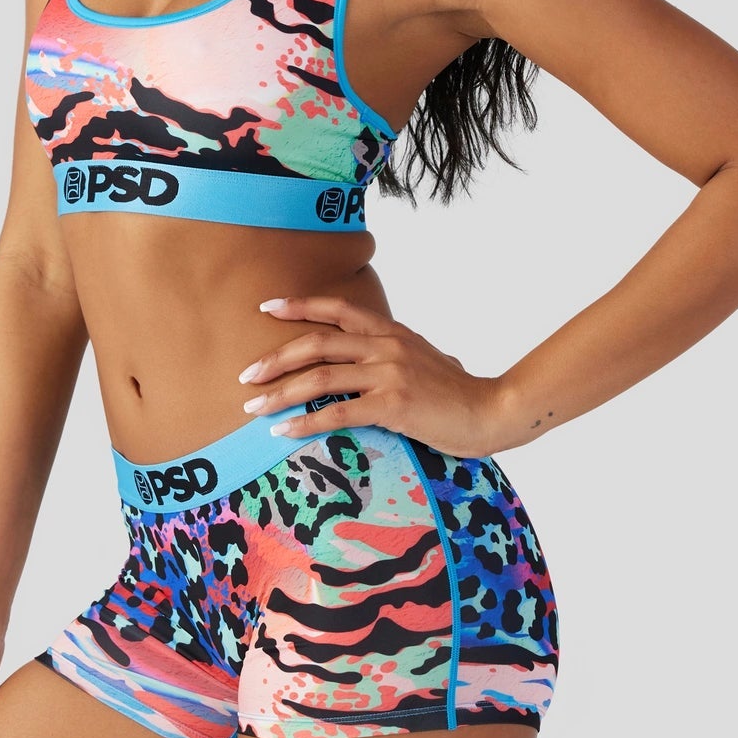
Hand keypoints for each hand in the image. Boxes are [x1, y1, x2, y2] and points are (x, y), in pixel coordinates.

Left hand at [237, 294, 509, 459]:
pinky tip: (284, 431)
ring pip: (319, 377)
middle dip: (275, 358)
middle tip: (246, 375)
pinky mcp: (393, 405)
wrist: (491, 411)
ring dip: (280, 392)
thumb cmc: (457, 393)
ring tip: (253, 406)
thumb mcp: (423, 359)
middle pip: (317, 343)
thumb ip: (393, 355)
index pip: (336, 309)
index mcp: (390, 331)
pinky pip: (337, 412)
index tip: (266, 308)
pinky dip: (305, 422)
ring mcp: (389, 373)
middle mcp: (386, 345)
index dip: (299, 305)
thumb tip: (369, 365)